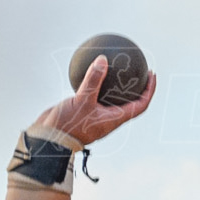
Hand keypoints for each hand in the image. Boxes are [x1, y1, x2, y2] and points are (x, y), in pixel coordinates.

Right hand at [35, 55, 155, 144]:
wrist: (47, 139)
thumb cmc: (67, 125)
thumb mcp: (82, 100)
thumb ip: (93, 80)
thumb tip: (103, 59)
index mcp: (115, 119)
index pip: (141, 105)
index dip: (149, 91)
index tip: (152, 75)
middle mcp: (108, 118)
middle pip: (130, 102)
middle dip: (137, 87)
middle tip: (138, 70)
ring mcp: (96, 115)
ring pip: (111, 99)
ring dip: (116, 86)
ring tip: (116, 68)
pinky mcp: (83, 112)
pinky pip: (94, 96)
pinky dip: (95, 84)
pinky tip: (89, 71)